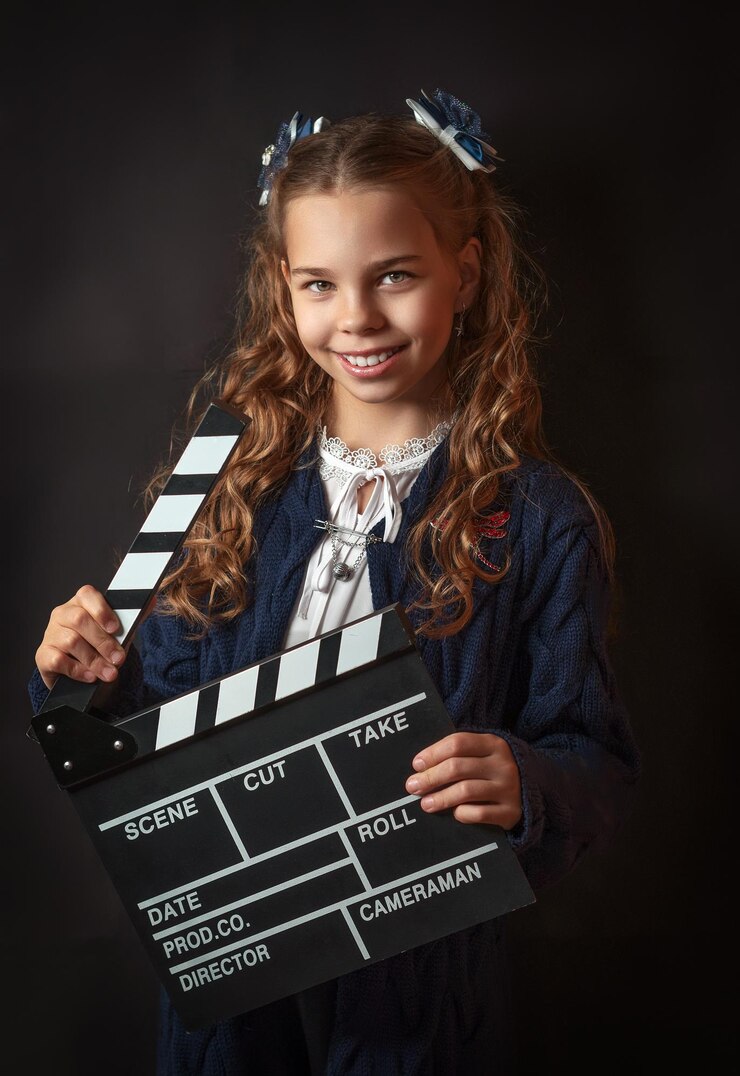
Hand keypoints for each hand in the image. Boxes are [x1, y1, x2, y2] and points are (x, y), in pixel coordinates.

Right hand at [35, 585, 126, 689]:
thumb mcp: (118, 632)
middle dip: (103, 642)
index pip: (87, 594)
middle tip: (119, 659)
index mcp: (81, 603)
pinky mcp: (44, 655)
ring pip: (71, 641)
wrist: (81, 673)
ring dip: (94, 660)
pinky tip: (90, 676)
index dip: (101, 610)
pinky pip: (58, 660)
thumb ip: (133, 617)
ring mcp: (51, 634)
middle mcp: (62, 614)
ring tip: (109, 673)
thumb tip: (151, 600)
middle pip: (80, 620)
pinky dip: (78, 670)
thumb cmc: (98, 645)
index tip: (116, 628)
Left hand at [405, 731, 522, 827]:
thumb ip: (458, 754)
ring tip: (426, 804)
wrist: (532, 791)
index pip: (457, 743)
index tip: (416, 765)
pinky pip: (479, 814)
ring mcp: (509, 788)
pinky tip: (454, 813)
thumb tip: (421, 766)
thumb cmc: (494, 771)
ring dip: (441, 798)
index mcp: (494, 744)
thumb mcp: (483, 754)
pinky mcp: (511, 812)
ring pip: (466, 791)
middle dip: (430, 777)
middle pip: (457, 767)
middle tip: (413, 786)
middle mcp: (503, 764)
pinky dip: (462, 814)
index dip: (433, 753)